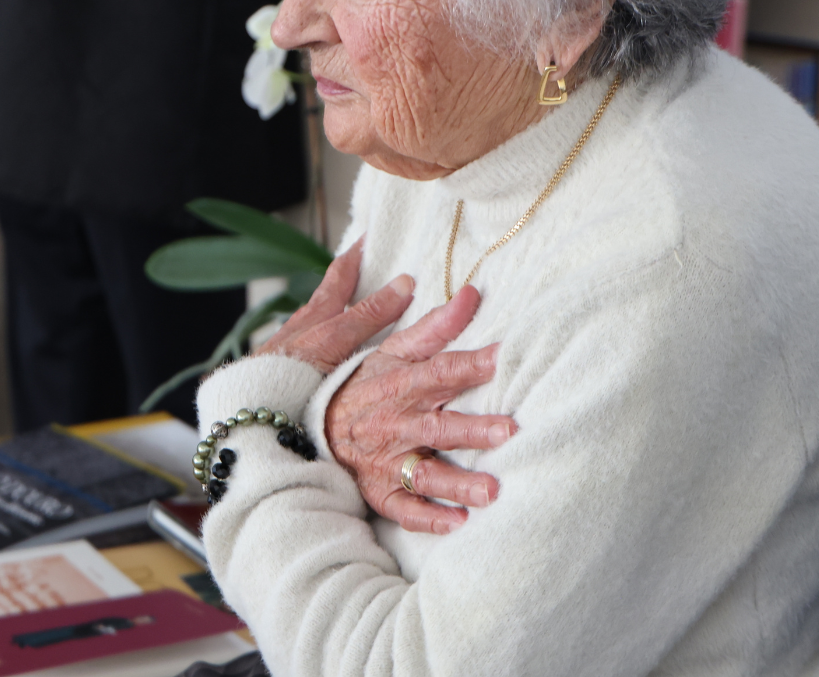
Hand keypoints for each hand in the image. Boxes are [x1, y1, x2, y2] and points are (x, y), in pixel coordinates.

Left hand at [255, 240, 414, 374]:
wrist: (253, 403)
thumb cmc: (289, 369)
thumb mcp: (335, 337)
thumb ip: (368, 314)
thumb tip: (405, 284)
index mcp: (318, 310)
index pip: (342, 272)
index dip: (358, 252)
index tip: (371, 234)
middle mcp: (304, 322)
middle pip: (331, 291)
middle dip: (350, 277)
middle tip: (373, 265)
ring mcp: (296, 344)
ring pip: (323, 319)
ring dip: (342, 310)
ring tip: (364, 309)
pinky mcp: (291, 366)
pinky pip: (317, 344)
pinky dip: (332, 339)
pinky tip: (340, 354)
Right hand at [326, 285, 515, 534]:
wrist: (310, 426)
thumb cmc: (364, 385)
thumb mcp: (392, 350)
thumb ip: (435, 327)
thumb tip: (473, 294)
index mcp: (403, 385)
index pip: (441, 372)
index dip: (472, 365)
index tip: (503, 359)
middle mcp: (397, 425)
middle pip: (439, 427)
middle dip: (473, 430)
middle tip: (508, 431)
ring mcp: (388, 462)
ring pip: (425, 474)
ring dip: (457, 484)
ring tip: (492, 491)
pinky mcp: (380, 491)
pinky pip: (404, 510)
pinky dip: (428, 519)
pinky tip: (457, 524)